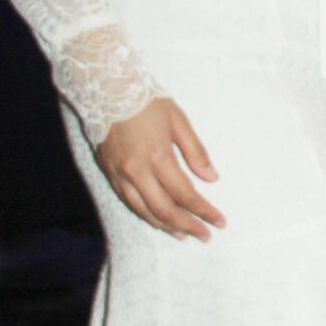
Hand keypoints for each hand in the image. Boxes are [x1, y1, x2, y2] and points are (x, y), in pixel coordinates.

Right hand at [97, 100, 224, 238]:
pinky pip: (128, 202)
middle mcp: (137, 171)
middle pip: (165, 210)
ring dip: (166, 226)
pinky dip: (145, 215)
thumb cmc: (146, 101)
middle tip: (205, 235)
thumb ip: (196, 151)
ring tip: (183, 234)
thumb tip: (212, 178)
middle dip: (188, 225)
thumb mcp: (178, 120)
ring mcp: (120, 175)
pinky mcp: (108, 173)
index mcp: (158, 157)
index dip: (204, 211)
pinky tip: (156, 219)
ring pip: (144, 211)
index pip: (186, 195)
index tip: (220, 221)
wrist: (106, 89)